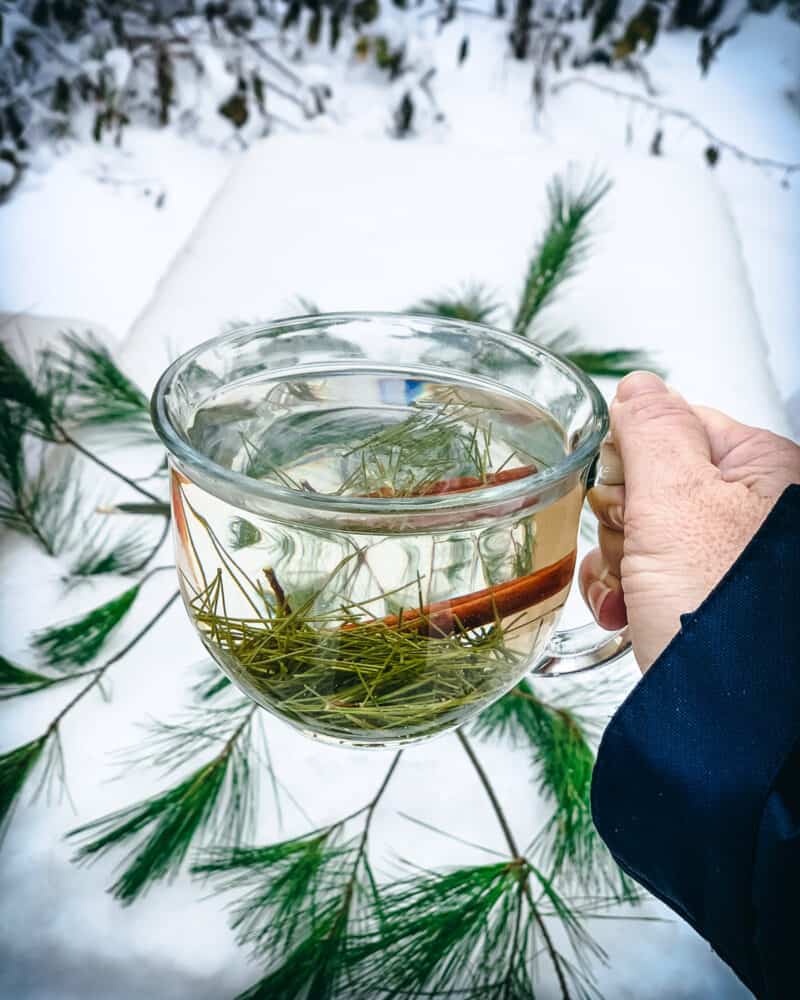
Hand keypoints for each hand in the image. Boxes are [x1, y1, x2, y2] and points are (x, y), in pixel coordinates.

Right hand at [580, 372, 799, 671]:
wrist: (722, 717)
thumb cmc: (716, 614)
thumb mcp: (677, 502)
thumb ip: (653, 430)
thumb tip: (638, 387)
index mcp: (760, 468)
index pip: (673, 424)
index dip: (633, 458)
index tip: (626, 491)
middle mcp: (748, 509)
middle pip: (648, 480)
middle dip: (622, 520)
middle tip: (638, 547)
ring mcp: (721, 556)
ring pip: (636, 528)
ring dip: (616, 562)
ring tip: (633, 591)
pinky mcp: (697, 594)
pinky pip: (641, 570)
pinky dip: (621, 590)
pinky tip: (625, 612)